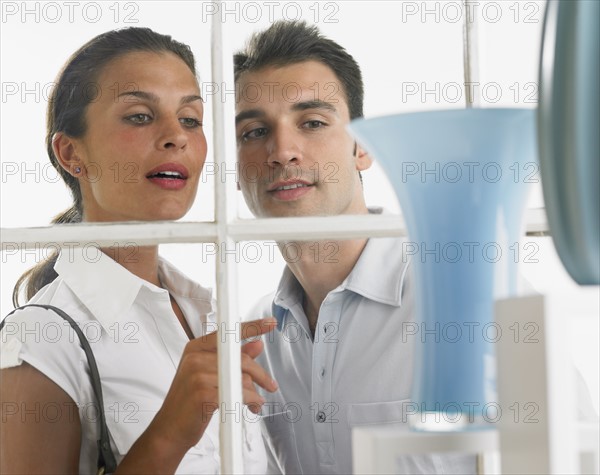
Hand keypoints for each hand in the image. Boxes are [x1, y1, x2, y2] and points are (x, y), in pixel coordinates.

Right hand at [147, 318, 277, 451]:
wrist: (169, 430)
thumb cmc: (190, 403)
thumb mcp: (210, 375)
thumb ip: (234, 359)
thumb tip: (257, 344)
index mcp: (196, 348)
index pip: (229, 333)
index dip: (253, 326)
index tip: (271, 323)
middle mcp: (195, 357)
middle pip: (240, 359)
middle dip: (260, 374)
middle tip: (270, 385)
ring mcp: (197, 374)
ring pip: (241, 378)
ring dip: (254, 393)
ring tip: (255, 402)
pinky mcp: (203, 393)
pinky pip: (238, 393)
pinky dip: (249, 401)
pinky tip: (250, 406)